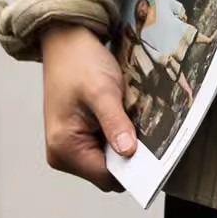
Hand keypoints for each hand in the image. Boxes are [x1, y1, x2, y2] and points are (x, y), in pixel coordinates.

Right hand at [40, 24, 137, 191]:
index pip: (107, 177)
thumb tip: (129, 153)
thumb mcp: (102, 91)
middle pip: (108, 170)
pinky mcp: (77, 135)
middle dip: (127, 152)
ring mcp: (69, 145)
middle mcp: (63, 154)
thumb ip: (115, 123)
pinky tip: (121, 113)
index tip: (153, 150)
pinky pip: (103, 144)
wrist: (66, 40)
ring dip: (122, 140)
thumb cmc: (80, 63)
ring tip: (129, 114)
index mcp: (64, 149)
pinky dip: (116, 132)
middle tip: (142, 126)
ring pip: (108, 157)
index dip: (131, 166)